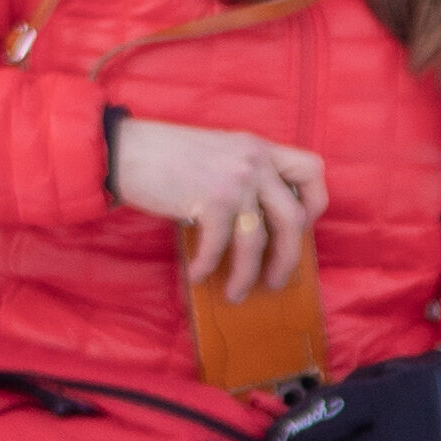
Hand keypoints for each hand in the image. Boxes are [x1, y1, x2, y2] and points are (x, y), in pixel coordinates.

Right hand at [108, 116, 330, 302]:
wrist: (127, 149)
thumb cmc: (168, 158)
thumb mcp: (221, 155)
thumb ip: (248, 178)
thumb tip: (265, 227)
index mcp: (260, 148)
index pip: (312, 170)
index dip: (314, 203)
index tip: (302, 226)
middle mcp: (254, 161)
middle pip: (292, 218)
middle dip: (287, 257)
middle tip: (276, 279)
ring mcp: (236, 180)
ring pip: (257, 241)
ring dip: (247, 274)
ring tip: (235, 293)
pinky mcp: (212, 199)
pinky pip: (220, 246)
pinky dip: (208, 266)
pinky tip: (197, 273)